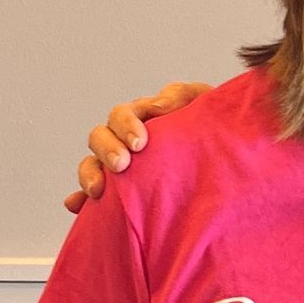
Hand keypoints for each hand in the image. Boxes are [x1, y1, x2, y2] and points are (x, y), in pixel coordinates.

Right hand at [63, 83, 211, 211]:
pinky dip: (82, 201)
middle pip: (100, 139)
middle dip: (107, 150)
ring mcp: (121, 167)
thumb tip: (157, 105)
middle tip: (121, 165)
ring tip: (97, 191)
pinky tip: (76, 206)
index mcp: (141, 117)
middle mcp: (124, 141)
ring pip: (92, 165)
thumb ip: (180, 96)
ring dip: (90, 175)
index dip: (125, 125)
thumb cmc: (212, 126)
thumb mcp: (201, 102)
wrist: (226, 155)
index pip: (120, 116)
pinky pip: (95, 197)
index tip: (139, 143)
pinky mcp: (122, 192)